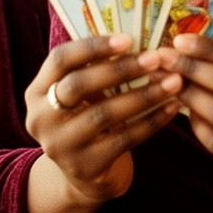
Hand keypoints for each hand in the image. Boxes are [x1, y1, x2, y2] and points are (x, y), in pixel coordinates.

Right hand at [25, 33, 181, 205]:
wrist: (85, 173)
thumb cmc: (88, 116)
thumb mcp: (81, 93)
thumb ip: (97, 68)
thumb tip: (140, 40)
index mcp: (38, 90)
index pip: (60, 60)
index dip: (93, 47)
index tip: (129, 39)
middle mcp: (41, 118)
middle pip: (79, 85)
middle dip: (121, 69)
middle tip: (156, 59)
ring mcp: (60, 146)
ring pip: (104, 114)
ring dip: (144, 95)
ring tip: (174, 82)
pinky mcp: (85, 167)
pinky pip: (124, 139)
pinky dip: (151, 121)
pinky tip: (172, 107)